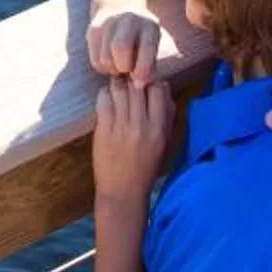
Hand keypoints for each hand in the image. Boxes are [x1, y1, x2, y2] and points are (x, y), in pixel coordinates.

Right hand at [87, 5, 162, 84]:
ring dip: (112, 69)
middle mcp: (129, 19)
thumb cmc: (143, 40)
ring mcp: (109, 22)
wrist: (122, 12)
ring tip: (119, 66)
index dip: (143, 69)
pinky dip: (102, 67)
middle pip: (121, 47)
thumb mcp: (154, 49)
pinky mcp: (93, 29)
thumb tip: (138, 84)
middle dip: (124, 66)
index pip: (147, 48)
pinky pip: (95, 59)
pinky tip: (110, 62)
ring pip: (105, 57)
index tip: (140, 79)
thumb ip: (150, 67)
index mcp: (149, 25)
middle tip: (127, 70)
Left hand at [93, 77, 177, 203]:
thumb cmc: (146, 167)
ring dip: (117, 84)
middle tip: (127, 81)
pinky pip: (104, 100)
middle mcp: (142, 126)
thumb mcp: (164, 143)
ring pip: (120, 90)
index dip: (151, 82)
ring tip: (116, 88)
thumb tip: (163, 87)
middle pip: (138, 86)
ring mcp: (122, 127)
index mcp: (160, 129)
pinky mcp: (104, 130)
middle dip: (132, 80)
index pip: (158, 89)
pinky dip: (104, 94)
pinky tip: (106, 98)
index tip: (144, 84)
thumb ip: (167, 115)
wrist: (123, 191)